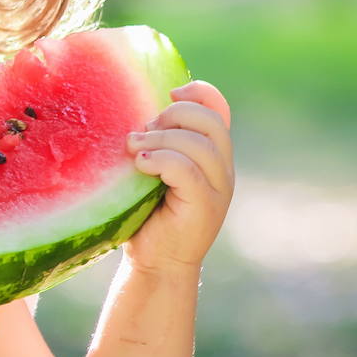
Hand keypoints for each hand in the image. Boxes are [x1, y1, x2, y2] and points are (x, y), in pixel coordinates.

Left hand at [123, 80, 233, 275]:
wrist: (156, 263)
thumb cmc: (148, 216)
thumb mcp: (153, 172)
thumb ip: (156, 144)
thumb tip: (135, 116)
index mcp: (213, 155)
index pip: (219, 109)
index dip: (199, 92)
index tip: (169, 93)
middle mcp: (223, 169)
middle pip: (210, 121)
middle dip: (172, 116)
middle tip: (142, 131)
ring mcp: (219, 189)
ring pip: (198, 144)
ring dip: (159, 139)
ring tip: (134, 150)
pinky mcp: (206, 206)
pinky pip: (187, 170)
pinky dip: (160, 160)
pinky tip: (140, 166)